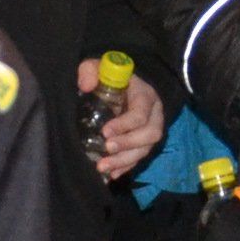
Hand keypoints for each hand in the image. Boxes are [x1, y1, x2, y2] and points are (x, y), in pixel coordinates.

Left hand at [80, 57, 164, 179]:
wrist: (121, 86)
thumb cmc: (109, 77)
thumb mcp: (99, 66)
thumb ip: (90, 70)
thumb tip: (85, 86)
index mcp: (145, 95)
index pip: (141, 113)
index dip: (125, 124)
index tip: (105, 132)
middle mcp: (154, 114)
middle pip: (150, 134)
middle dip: (128, 144)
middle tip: (106, 149)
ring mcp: (150, 130)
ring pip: (145, 149)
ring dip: (124, 160)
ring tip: (103, 167)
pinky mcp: (143, 143)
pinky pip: (139, 159)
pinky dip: (126, 167)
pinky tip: (112, 174)